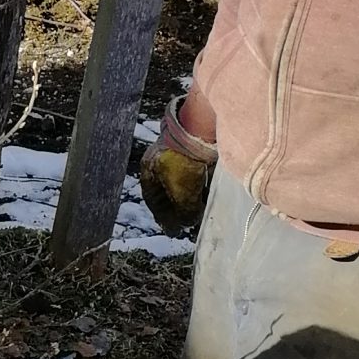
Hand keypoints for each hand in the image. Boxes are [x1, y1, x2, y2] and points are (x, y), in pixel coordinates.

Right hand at [137, 106, 217, 239]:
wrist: (199, 129)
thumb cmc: (183, 163)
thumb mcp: (182, 195)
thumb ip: (184, 212)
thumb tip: (188, 222)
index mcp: (149, 170)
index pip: (153, 200)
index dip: (163, 217)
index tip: (173, 230)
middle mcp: (159, 159)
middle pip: (167, 190)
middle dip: (178, 207)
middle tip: (188, 221)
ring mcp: (176, 150)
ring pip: (182, 179)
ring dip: (190, 195)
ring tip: (201, 208)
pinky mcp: (194, 145)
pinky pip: (195, 169)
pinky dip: (201, 182)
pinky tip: (210, 190)